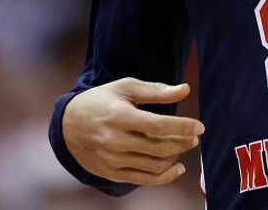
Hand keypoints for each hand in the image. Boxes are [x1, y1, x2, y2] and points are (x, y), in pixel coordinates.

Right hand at [62, 77, 204, 185]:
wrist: (68, 125)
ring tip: (184, 146)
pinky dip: (164, 177)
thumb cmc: (101, 101)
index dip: (182, 127)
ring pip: (154, 165)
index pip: (158, 126)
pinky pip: (144, 180)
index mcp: (119, 116)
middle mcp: (115, 141)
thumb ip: (156, 90)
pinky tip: (177, 168)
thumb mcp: (126, 88)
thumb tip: (185, 89)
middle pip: (158, 148)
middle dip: (183, 143)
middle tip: (194, 137)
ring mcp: (113, 160)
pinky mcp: (112, 173)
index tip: (199, 126)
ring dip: (176, 158)